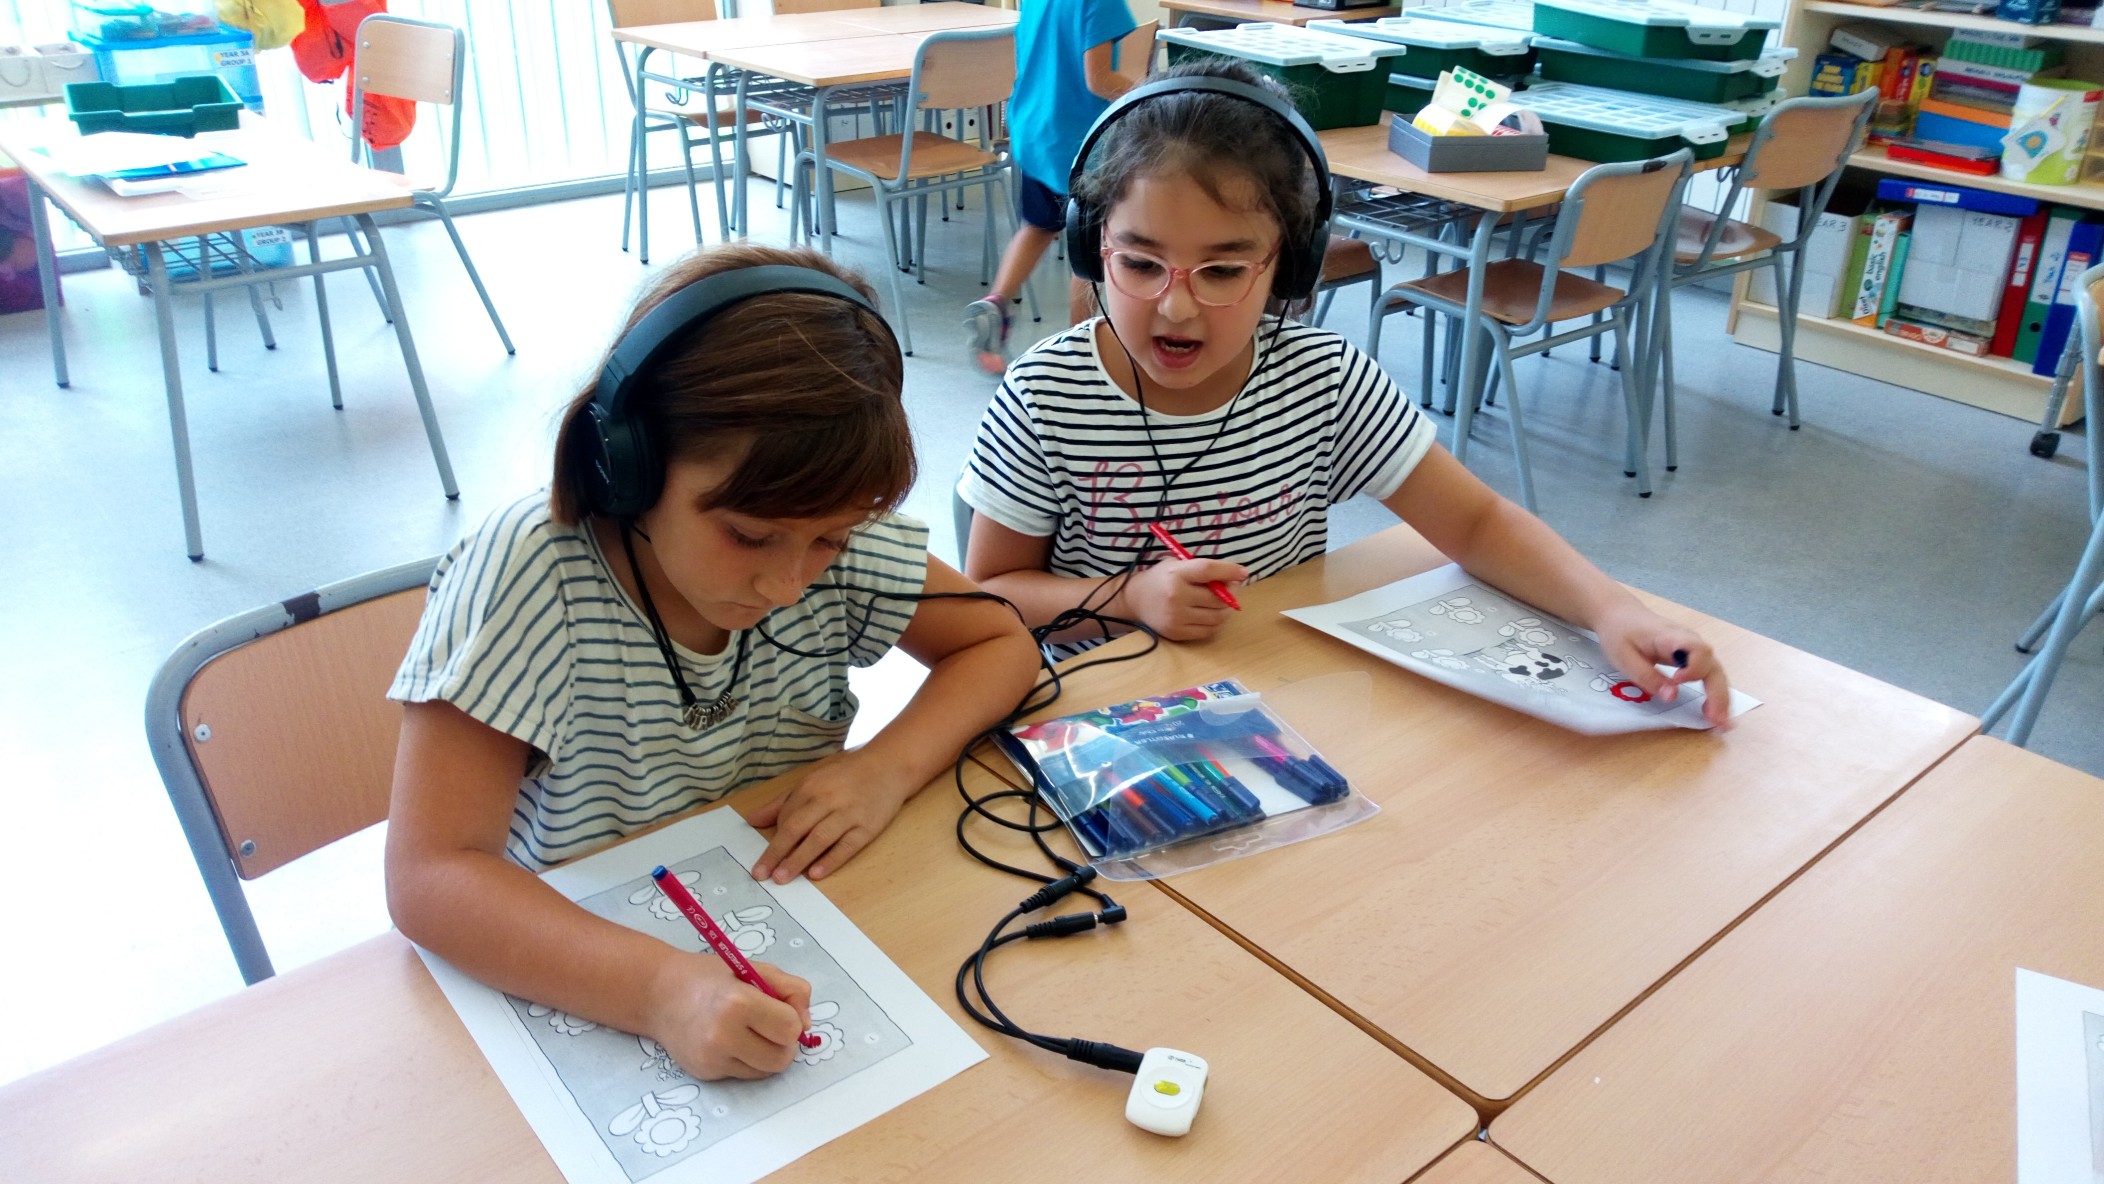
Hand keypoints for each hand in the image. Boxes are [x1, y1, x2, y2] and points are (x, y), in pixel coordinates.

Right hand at [643, 953, 811, 1079]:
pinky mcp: (705, 1073)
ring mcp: (712, 1058)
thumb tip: (806, 1025)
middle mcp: (723, 1035)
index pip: (789, 1028)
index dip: (792, 1019)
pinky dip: (748, 1060)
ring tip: (752, 1033)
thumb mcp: (754, 968)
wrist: (659, 994)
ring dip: (768, 1054)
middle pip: (781, 1058)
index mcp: (738, 1003)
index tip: (780, 1008)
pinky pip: (745, 1075)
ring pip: (766, 1071)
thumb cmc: (709, 977)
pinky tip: (732, 1041)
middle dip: (784, 1042)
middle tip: (770, 1025)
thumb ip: (791, 989)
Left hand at [748, 749, 913, 883]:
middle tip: (762, 874)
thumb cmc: (845, 776)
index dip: (773, 841)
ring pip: (819, 839)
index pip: (786, 817)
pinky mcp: (867, 827)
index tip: (761, 863)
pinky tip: (816, 873)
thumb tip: (751, 820)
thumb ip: (782, 803)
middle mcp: (828, 800)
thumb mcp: (811, 781)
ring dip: (799, 859)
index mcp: (810, 788)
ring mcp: (849, 814)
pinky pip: (847, 846)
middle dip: (777, 852)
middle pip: (797, 828)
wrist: (887, 767)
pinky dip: (831, 860)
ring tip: (783, 878)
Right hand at [1119, 557, 1247, 641]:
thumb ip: (1201, 569)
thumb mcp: (1176, 565)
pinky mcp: (1177, 633)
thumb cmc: (1161, 579)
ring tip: (1224, 601)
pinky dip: (1216, 622)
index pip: (1208, 570)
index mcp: (1176, 574)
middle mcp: (1176, 596)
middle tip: (1233, 588)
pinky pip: (1208, 630)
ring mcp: (1177, 617)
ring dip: (1226, 609)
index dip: (1229, 571)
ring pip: (1217, 616)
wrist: (1135, 601)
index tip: (1243, 572)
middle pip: (1217, 597)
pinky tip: (1212, 613)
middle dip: (1232, 592)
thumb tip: (1234, 577)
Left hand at [1592, 602, 1733, 728]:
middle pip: (1713, 666)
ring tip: (1721, 724)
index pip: (1697, 649)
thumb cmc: (1620, 634)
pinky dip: (1714, 694)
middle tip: (1717, 722)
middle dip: (1718, 694)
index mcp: (1671, 637)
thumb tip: (1672, 698)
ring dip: (1721, 698)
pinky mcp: (1692, 657)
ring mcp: (1693, 649)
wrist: (1620, 614)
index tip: (1678, 681)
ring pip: (1715, 673)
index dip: (1694, 668)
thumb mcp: (1624, 657)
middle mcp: (1689, 641)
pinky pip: (1708, 675)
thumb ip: (1648, 677)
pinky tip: (1714, 713)